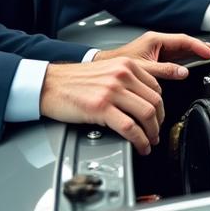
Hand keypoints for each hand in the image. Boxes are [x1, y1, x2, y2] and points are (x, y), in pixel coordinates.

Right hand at [40, 57, 183, 154]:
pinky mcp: (101, 107)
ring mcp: (112, 91)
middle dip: (159, 122)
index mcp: (125, 65)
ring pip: (146, 115)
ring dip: (152, 133)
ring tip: (149, 142)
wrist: (48, 84)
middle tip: (155, 133)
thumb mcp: (106, 71)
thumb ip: (126, 80)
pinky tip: (140, 146)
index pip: (156, 87)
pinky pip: (130, 127)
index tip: (158, 117)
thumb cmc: (73, 81)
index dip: (161, 107)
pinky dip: (140, 140)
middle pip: (155, 102)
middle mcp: (121, 75)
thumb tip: (142, 100)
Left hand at [94, 31, 209, 64]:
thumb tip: (183, 72)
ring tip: (209, 54)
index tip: (209, 52)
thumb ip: (163, 70)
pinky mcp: (156, 58)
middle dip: (200, 47)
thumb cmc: (117, 64)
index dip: (198, 46)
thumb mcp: (143, 68)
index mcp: (155, 40)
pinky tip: (193, 62)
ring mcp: (157, 50)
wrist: (104, 69)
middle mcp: (157, 43)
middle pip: (185, 43)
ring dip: (195, 52)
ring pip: (181, 49)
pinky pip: (175, 56)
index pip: (183, 40)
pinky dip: (186, 58)